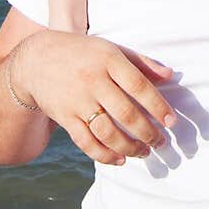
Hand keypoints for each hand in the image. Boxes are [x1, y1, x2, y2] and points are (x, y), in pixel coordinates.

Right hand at [16, 31, 176, 165]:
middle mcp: (93, 80)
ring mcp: (77, 100)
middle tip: (161, 143)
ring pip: (107, 131)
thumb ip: (141, 62)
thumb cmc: (84, 54)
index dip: (158, 106)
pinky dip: (104, 155)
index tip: (171, 122)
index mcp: (109, 60)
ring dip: (129, 147)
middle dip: (147, 132)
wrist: (37, 60)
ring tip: (144, 152)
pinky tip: (120, 159)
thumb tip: (170, 76)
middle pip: (125, 112)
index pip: (138, 85)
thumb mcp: (111, 49)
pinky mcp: (65, 117)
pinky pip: (86, 142)